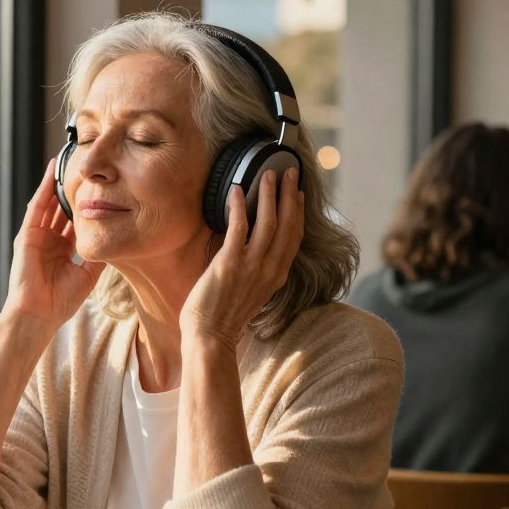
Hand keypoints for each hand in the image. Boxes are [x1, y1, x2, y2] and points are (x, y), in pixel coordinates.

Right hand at [0, 159, 107, 331]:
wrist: (38, 315)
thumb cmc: (59, 302)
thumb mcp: (87, 276)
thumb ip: (98, 258)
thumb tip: (114, 243)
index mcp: (62, 250)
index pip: (75, 221)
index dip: (86, 205)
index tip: (101, 189)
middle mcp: (49, 240)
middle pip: (62, 208)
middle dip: (73, 190)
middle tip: (86, 168)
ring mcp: (37, 236)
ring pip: (49, 203)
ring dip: (58, 182)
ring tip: (69, 160)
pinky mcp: (27, 235)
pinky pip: (37, 207)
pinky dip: (44, 188)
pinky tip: (53, 172)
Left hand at [180, 168, 304, 349]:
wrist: (210, 337)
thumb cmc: (224, 315)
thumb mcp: (250, 290)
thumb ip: (255, 268)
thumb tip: (248, 245)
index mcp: (277, 275)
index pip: (294, 237)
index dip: (298, 212)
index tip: (298, 193)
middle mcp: (270, 268)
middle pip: (288, 223)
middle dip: (289, 195)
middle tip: (289, 172)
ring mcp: (252, 266)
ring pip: (268, 221)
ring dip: (269, 195)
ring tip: (267, 175)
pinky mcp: (230, 263)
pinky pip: (238, 228)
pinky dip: (239, 207)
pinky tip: (236, 190)